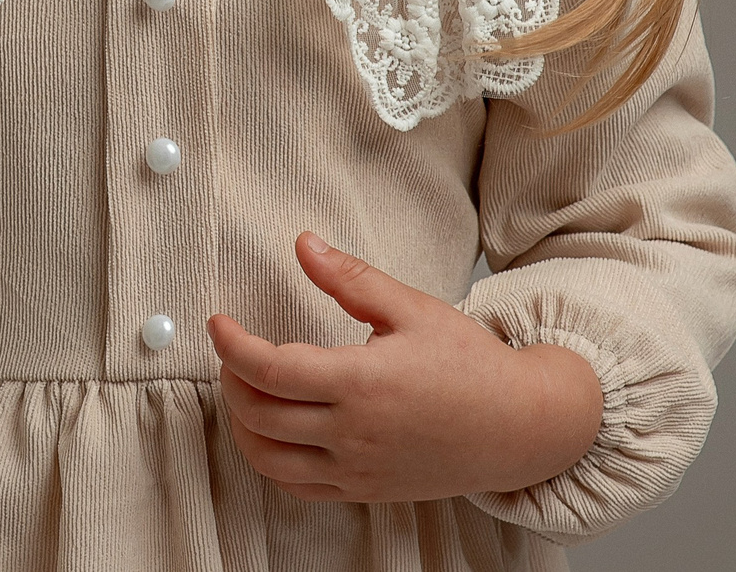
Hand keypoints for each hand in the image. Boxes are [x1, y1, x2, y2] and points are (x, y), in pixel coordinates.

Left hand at [207, 232, 602, 504]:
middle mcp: (353, 433)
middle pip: (258, 414)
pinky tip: (272, 431)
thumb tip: (303, 244)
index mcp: (361, 382)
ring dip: (241, 424)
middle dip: (230, 378)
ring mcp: (357, 469)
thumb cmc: (470, 364)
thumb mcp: (411, 307)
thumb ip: (350, 278)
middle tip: (231, 349)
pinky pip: (296, 487)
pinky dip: (270, 461)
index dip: (230, 344)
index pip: (268, 369)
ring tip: (245, 389)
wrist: (517, 426)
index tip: (218, 323)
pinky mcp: (364, 490)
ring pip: (268, 459)